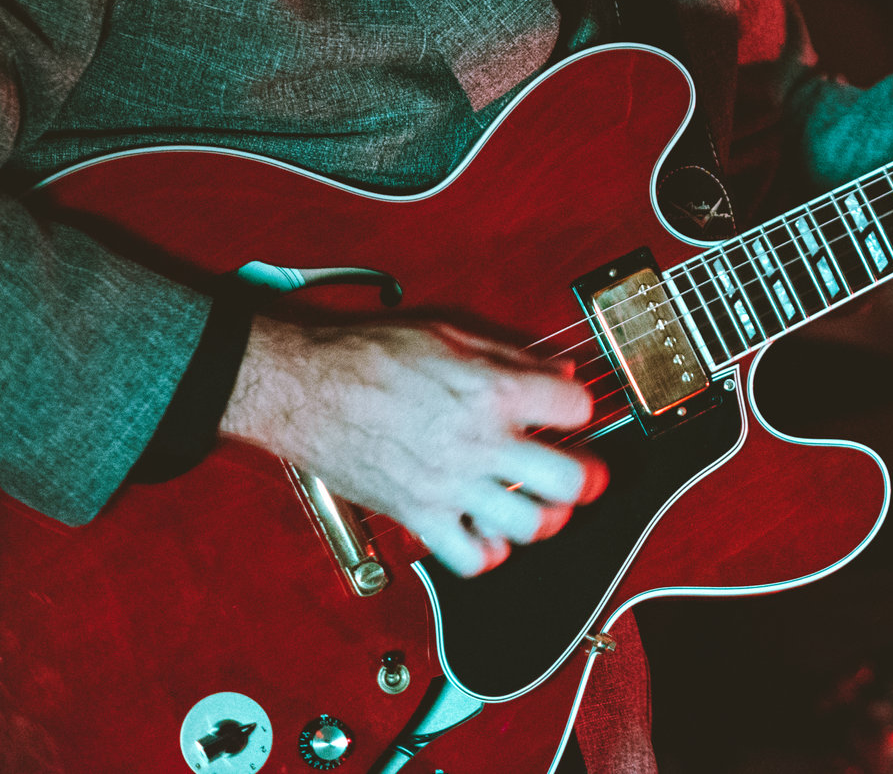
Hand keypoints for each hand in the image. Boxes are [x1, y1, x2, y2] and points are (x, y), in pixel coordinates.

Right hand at [221, 317, 607, 576]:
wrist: (305, 386)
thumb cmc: (369, 355)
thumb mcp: (451, 334)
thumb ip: (512, 357)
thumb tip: (559, 375)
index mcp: (493, 391)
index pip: (578, 409)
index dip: (581, 410)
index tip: (570, 415)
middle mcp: (479, 442)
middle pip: (570, 480)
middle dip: (588, 479)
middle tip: (583, 475)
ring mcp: (450, 485)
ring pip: (530, 526)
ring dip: (542, 518)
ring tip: (534, 503)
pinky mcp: (417, 515)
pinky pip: (472, 558)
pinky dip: (488, 552)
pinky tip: (486, 530)